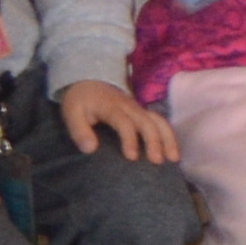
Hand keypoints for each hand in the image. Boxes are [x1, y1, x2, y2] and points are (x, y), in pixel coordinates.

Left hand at [60, 78, 181, 164]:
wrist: (90, 82)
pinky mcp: (144, 113)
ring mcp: (139, 109)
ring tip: (173, 158)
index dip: (129, 139)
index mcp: (111, 107)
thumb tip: (90, 150)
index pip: (124, 122)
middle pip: (147, 121)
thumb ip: (79, 131)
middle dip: (154, 141)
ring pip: (158, 120)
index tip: (132, 158)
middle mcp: (129, 107)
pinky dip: (169, 136)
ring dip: (168, 138)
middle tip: (157, 162)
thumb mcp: (72, 113)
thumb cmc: (81, 102)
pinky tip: (173, 153)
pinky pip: (161, 122)